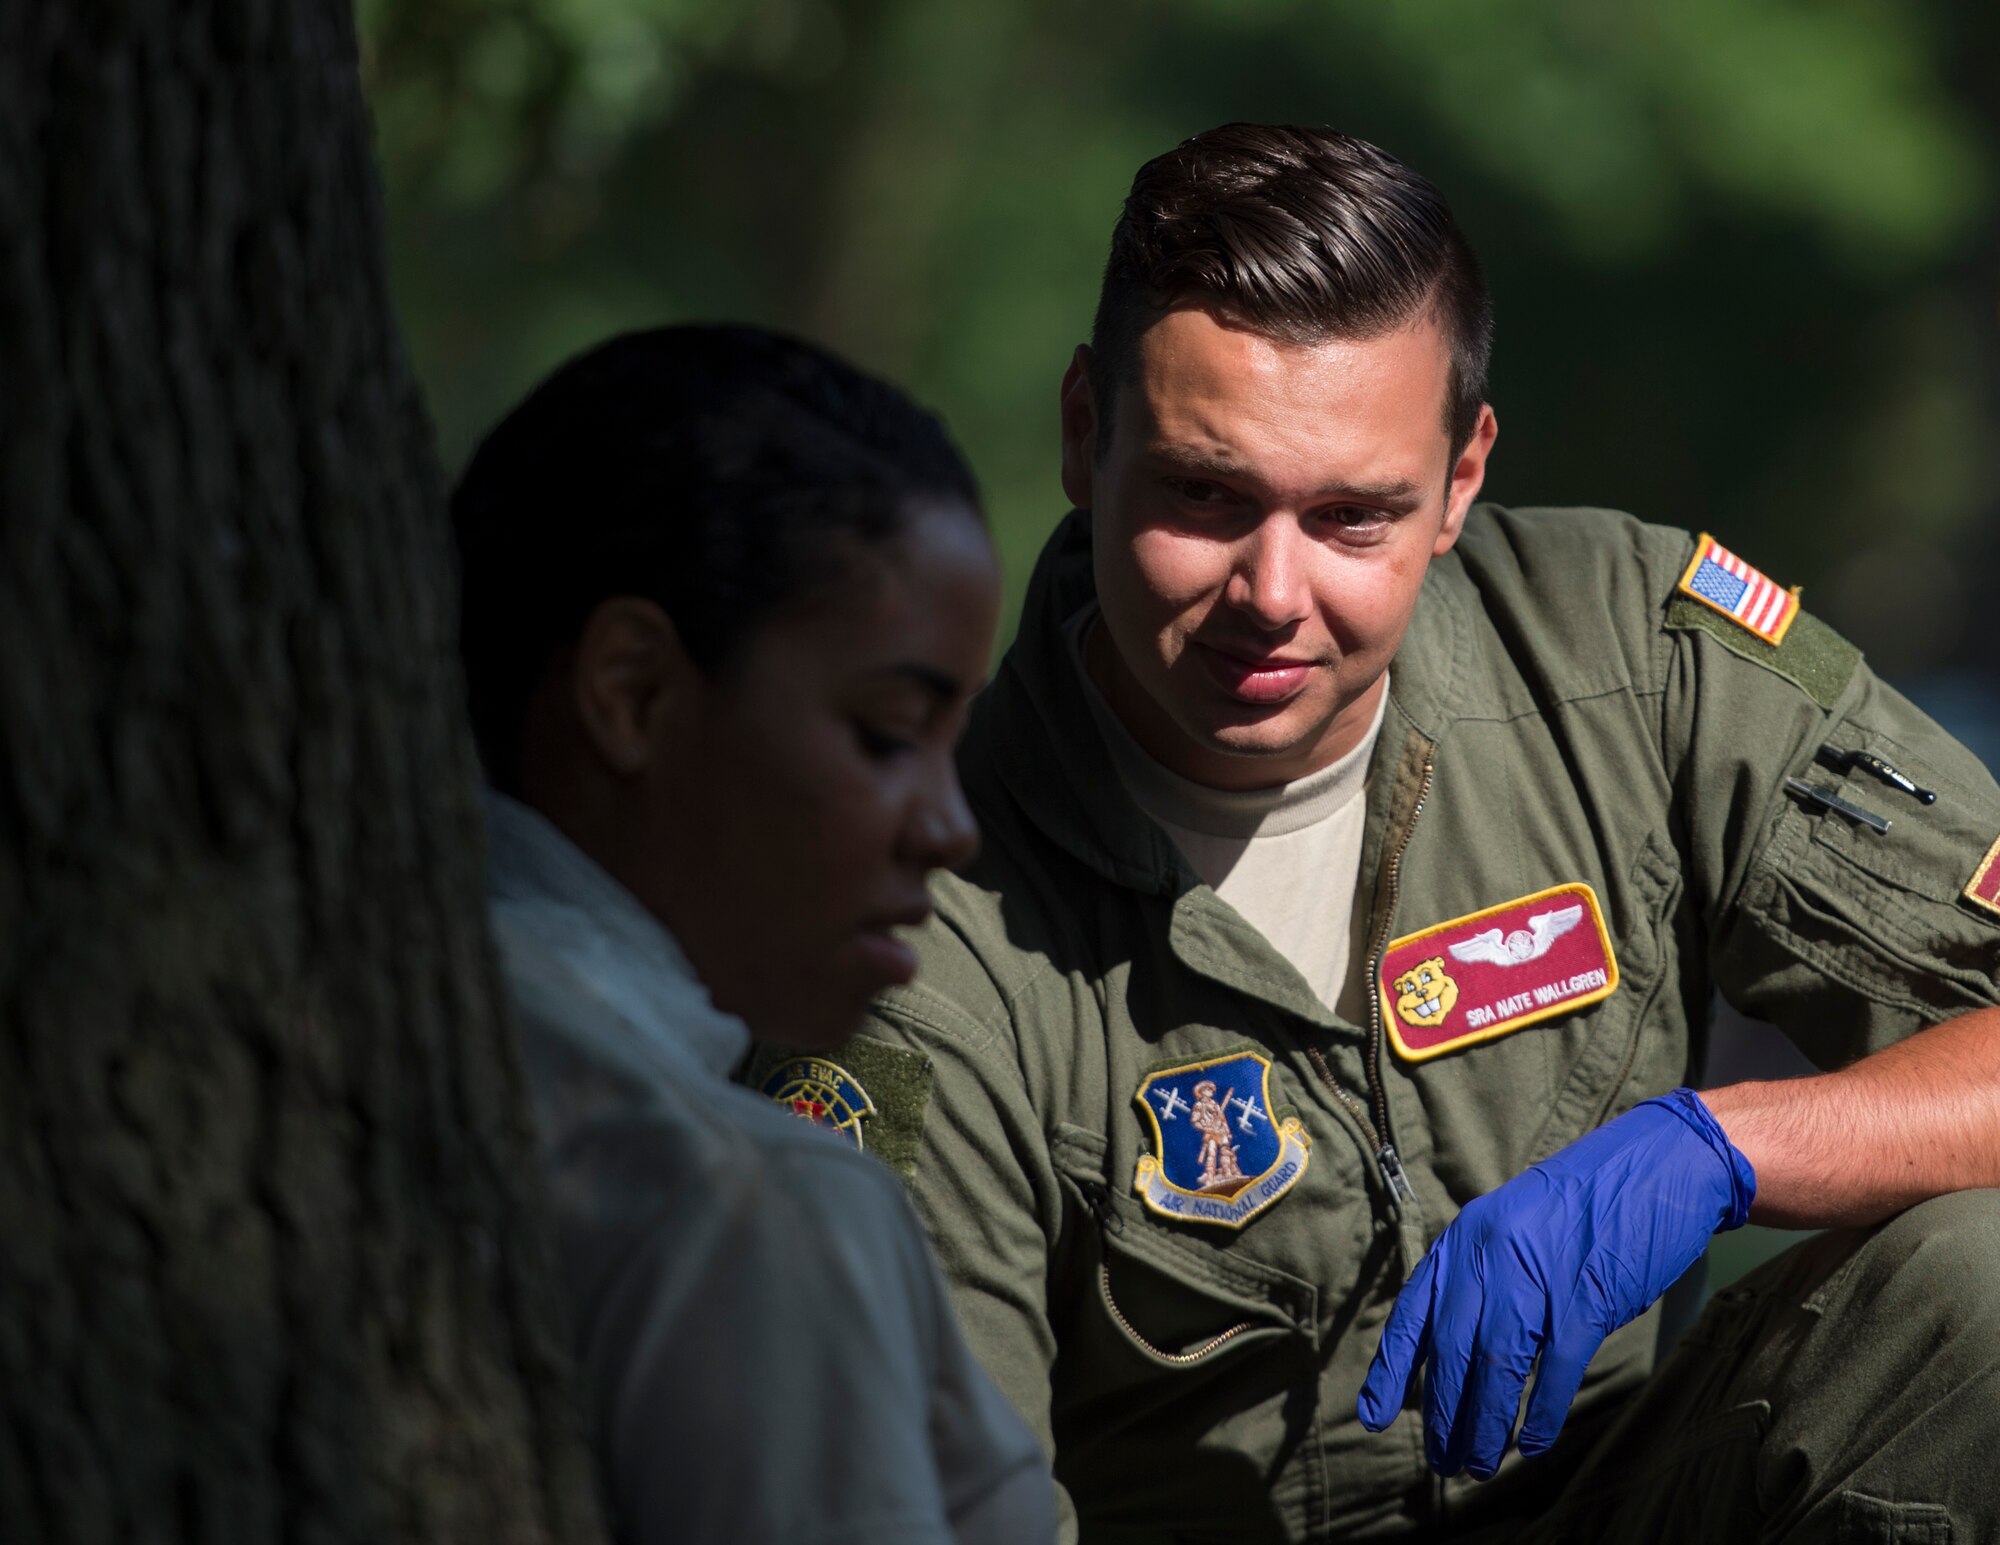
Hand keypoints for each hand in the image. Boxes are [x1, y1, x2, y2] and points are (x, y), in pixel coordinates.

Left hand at [1356, 1087, 1754, 1478]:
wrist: (1660, 1164)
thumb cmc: (1586, 1205)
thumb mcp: (1514, 1227)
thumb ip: (1482, 1276)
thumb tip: (1453, 1351)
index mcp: (1466, 1237)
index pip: (1415, 1312)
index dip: (1392, 1369)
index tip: (1373, 1417)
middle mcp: (1491, 1254)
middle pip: (1452, 1349)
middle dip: (1443, 1412)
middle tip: (1444, 1462)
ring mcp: (1538, 1274)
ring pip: (1495, 1366)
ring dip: (1483, 1423)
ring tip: (1475, 1465)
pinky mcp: (1587, 1295)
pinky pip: (1553, 1367)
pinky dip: (1539, 1411)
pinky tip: (1530, 1443)